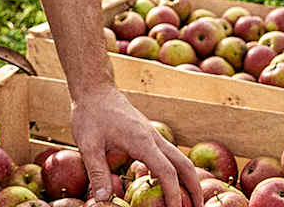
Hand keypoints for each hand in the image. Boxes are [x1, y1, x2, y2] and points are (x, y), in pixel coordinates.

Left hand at [71, 86, 201, 206]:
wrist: (95, 89)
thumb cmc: (90, 114)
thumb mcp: (88, 145)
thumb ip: (97, 172)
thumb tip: (102, 199)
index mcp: (142, 141)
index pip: (167, 172)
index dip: (174, 194)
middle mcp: (153, 138)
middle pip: (185, 164)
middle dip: (195, 188)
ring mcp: (153, 135)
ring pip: (180, 158)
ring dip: (189, 179)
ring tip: (189, 200)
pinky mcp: (148, 134)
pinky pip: (169, 154)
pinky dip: (176, 170)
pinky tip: (168, 183)